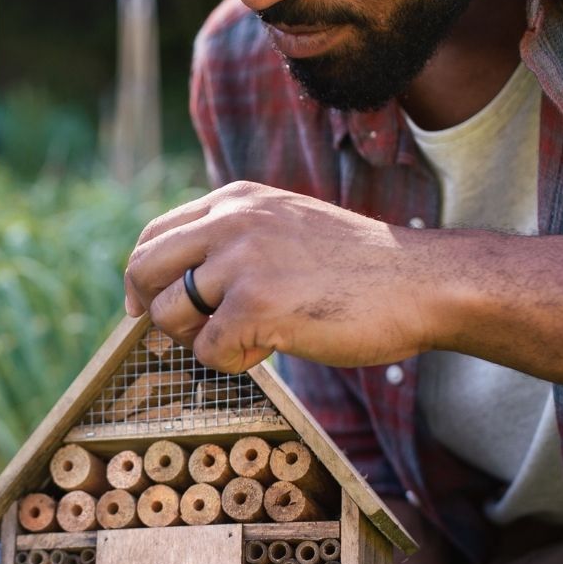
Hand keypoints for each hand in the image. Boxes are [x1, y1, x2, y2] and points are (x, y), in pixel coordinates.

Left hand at [122, 182, 450, 372]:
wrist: (419, 283)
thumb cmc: (358, 268)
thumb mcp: (286, 227)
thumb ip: (234, 240)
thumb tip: (175, 282)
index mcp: (236, 200)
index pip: (154, 234)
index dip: (143, 277)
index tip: (146, 304)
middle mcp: (231, 221)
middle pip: (144, 269)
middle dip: (156, 310)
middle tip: (188, 334)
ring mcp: (241, 262)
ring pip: (169, 315)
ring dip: (202, 340)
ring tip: (251, 337)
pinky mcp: (255, 306)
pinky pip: (207, 352)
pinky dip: (234, 363)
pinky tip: (272, 349)